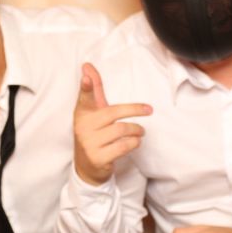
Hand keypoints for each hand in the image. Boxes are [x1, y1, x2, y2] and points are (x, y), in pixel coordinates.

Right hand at [73, 62, 151, 184]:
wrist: (86, 166)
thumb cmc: (93, 132)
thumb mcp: (93, 111)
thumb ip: (94, 90)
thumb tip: (87, 65)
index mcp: (82, 112)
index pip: (85, 97)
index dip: (86, 87)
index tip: (85, 77)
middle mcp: (83, 127)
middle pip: (114, 112)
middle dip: (135, 110)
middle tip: (149, 110)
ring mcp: (89, 143)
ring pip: (121, 130)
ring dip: (136, 130)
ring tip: (140, 131)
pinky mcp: (97, 157)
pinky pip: (123, 146)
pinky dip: (134, 143)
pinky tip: (134, 142)